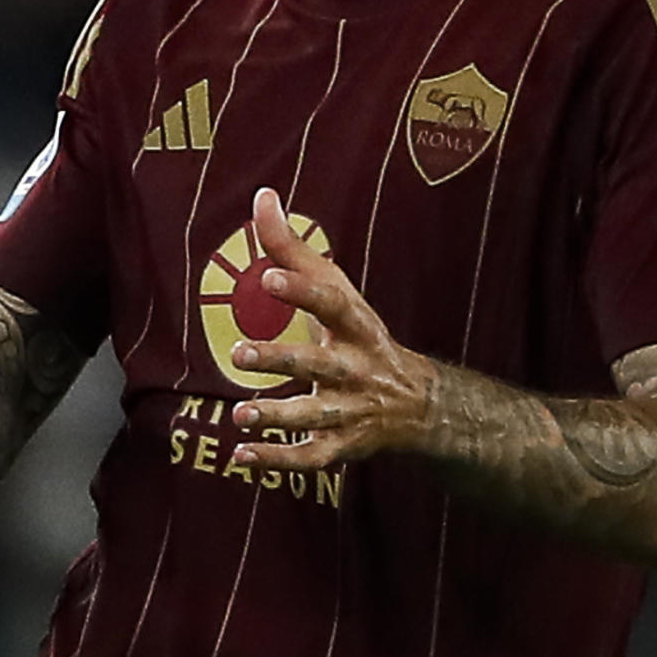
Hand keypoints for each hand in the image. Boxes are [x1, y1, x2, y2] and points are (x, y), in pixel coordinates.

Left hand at [222, 187, 442, 472]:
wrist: (418, 404)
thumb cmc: (359, 334)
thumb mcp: (336, 289)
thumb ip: (292, 248)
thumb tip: (262, 196)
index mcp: (356, 325)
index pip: (330, 303)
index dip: (302, 290)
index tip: (268, 275)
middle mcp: (356, 368)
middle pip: (319, 364)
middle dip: (281, 360)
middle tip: (238, 353)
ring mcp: (351, 410)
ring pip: (314, 416)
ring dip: (277, 417)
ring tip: (240, 414)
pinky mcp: (342, 446)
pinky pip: (310, 458)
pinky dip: (278, 460)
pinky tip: (242, 455)